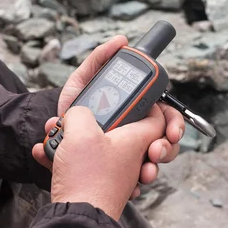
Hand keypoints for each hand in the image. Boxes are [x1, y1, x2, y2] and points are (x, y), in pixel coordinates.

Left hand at [34, 35, 184, 191]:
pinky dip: (137, 184)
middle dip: (167, 147)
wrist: (53, 149)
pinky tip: (133, 187)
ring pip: (156, 161)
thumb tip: (122, 41)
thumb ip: (99, 59)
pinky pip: (139, 180)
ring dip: (154, 167)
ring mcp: (130, 155)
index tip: (172, 132)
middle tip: (157, 152)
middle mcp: (135, 133)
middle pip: (166, 139)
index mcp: (134, 111)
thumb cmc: (69, 112)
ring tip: (145, 173)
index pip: (165, 116)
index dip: (173, 123)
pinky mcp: (122, 175)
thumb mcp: (81, 82)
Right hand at [40, 106, 165, 219]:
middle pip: (120, 130)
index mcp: (136, 140)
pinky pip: (81, 163)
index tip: (131, 98)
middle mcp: (129, 158)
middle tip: (82, 119)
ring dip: (71, 139)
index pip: (157, 117)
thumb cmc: (88, 178)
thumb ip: (79, 113)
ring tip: (53, 135)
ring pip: (96, 147)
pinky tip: (44, 153)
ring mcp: (113, 172)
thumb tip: (75, 114)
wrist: (76, 218)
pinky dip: (63, 157)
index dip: (147, 104)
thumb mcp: (81, 132)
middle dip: (94, 121)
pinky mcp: (96, 184)